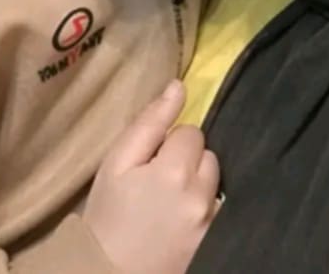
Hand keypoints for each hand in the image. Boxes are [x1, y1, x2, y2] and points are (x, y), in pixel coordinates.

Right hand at [83, 80, 219, 273]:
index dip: (169, 144)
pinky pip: (220, 211)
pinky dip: (205, 212)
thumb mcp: (116, 163)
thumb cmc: (108, 216)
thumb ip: (150, 123)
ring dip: (198, 187)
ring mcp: (212, 223)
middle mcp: (201, 197)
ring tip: (170, 206)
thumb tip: (178, 86)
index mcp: (175, 171)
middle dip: (187, 163)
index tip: (151, 164)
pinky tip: (182, 224)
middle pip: (208, 156)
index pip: (191, 131)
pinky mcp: (216, 242)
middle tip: (158, 185)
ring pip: (215, 183)